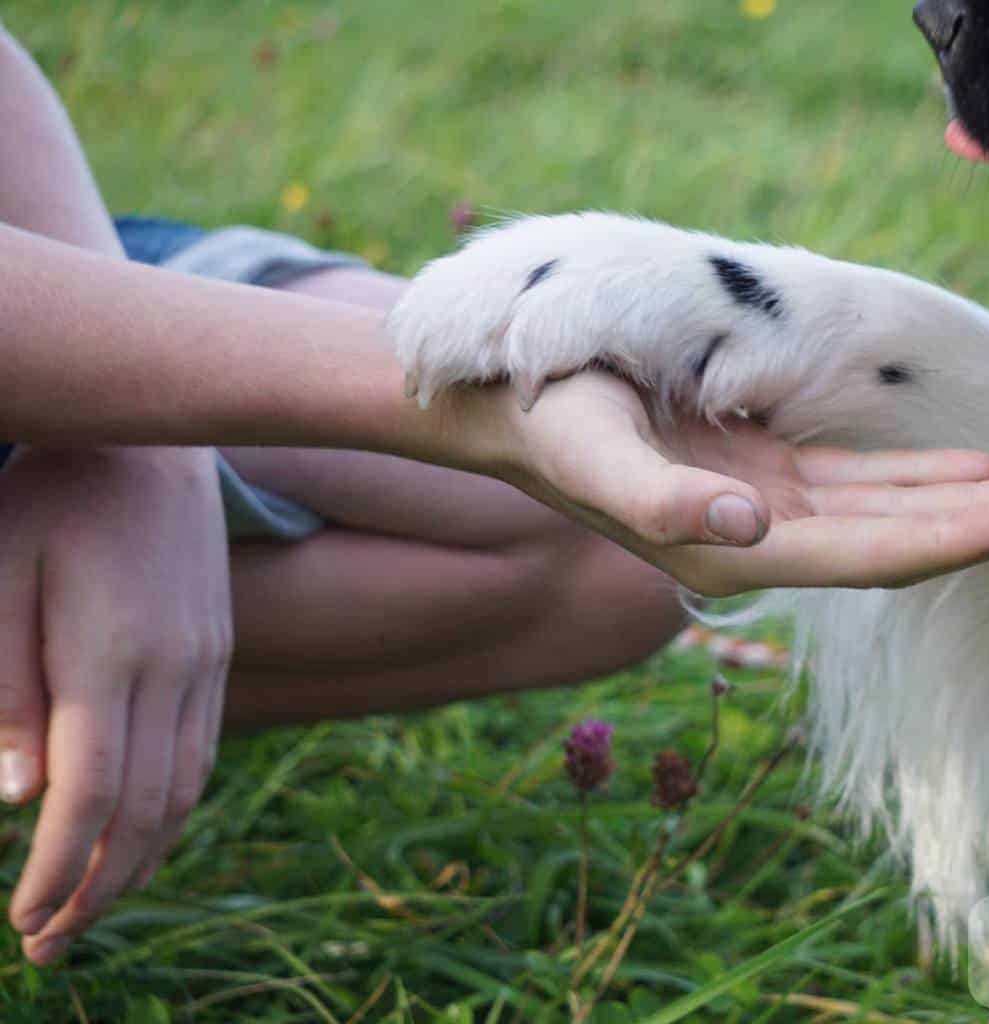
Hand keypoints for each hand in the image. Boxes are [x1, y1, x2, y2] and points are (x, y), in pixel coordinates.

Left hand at [0, 446, 231, 965]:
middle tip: (47, 947)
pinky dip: (168, 814)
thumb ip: (6, 688)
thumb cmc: (49, 500)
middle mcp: (176, 668)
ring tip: (88, 908)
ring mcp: (207, 663)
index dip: (57, 871)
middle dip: (98, 890)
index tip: (21, 920)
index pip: (92, 794)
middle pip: (148, 810)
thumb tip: (20, 800)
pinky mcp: (217, 654)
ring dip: (139, 862)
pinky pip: (202, 753)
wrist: (151, 440)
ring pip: (185, 790)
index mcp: (111, 653)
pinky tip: (133, 836)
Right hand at [439, 372, 988, 596]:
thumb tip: (744, 529)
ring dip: (966, 503)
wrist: (505, 402)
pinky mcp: (764, 473)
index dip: (954, 537)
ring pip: (888, 516)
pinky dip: (916, 478)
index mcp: (728, 549)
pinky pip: (858, 483)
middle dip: (987, 527)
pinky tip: (973, 469)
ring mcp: (765, 509)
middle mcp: (759, 540)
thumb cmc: (543, 415)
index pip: (868, 554)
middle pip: (897, 542)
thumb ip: (657, 501)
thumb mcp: (587, 446)